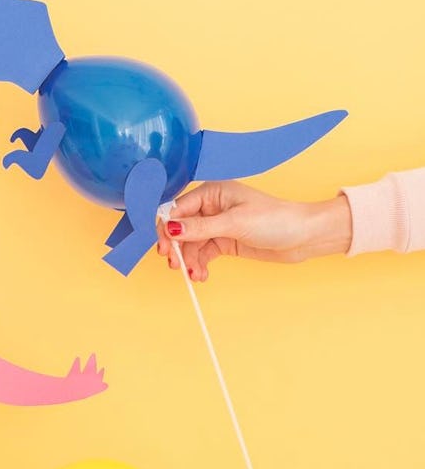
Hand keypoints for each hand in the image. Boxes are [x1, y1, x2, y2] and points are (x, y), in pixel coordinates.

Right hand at [157, 181, 352, 280]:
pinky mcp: (225, 242)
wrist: (304, 237)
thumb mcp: (234, 223)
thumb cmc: (276, 220)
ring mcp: (218, 226)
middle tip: (176, 266)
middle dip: (177, 249)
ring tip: (195, 275)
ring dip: (189, 261)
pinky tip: (202, 275)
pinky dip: (200, 265)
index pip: (178, 209)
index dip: (167, 229)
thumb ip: (200, 227)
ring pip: (191, 245)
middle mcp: (212, 208)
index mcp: (213, 193)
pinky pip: (203, 254)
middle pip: (181, 229)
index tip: (164, 249)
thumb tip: (170, 227)